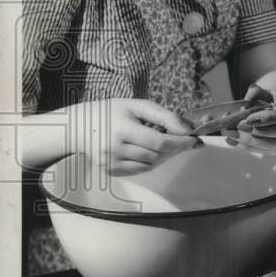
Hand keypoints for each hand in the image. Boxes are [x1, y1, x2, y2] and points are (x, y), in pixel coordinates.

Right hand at [74, 98, 198, 175]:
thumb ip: (163, 115)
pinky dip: (150, 162)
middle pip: (157, 155)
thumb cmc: (111, 112)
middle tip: (184, 141)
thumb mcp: (136, 105)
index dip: (181, 143)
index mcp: (123, 128)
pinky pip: (140, 170)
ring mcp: (112, 162)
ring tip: (164, 143)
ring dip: (164, 155)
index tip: (196, 141)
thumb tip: (186, 129)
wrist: (79, 127)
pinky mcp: (111, 171)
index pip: (159, 142)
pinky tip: (149, 151)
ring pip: (151, 164)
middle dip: (175, 148)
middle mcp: (115, 148)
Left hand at [235, 85, 275, 151]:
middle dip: (261, 132)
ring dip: (255, 142)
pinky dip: (253, 147)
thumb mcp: (261, 93)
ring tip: (235, 135)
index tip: (247, 119)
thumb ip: (254, 94)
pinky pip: (271, 151)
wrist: (272, 109)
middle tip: (239, 127)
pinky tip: (237, 142)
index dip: (268, 119)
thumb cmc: (266, 100)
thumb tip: (246, 105)